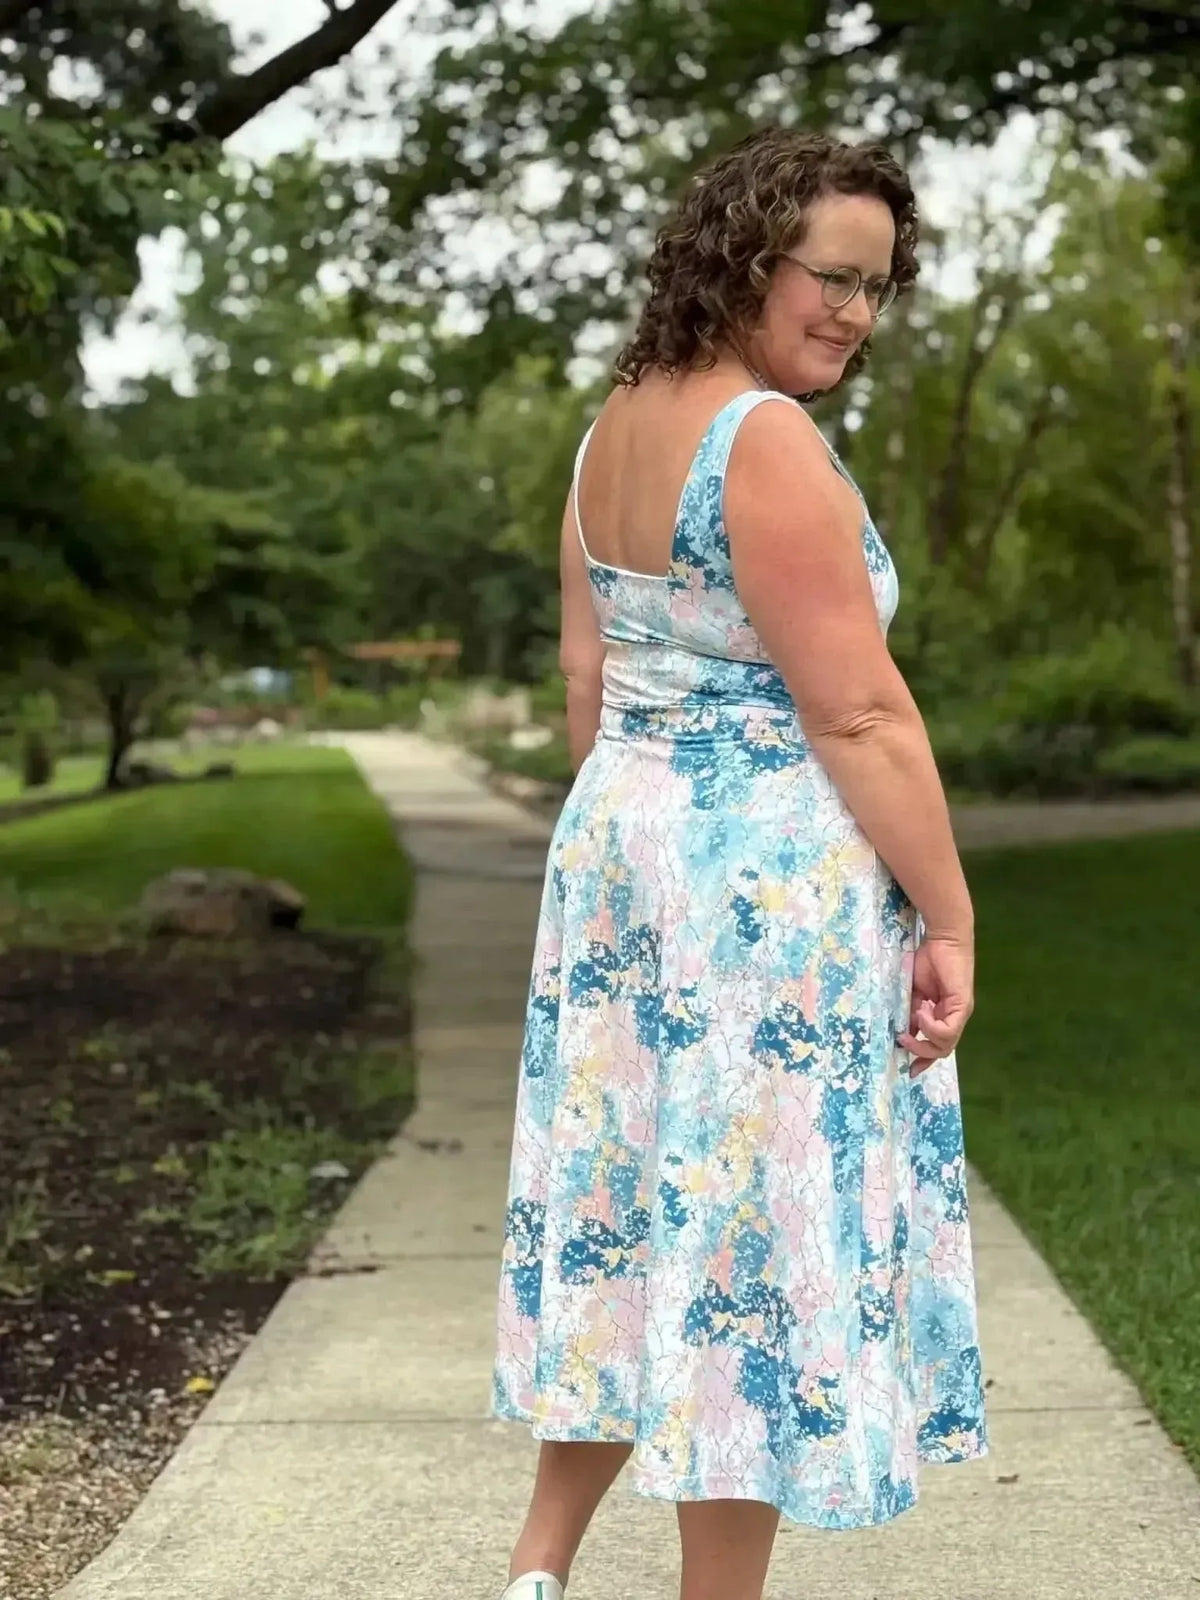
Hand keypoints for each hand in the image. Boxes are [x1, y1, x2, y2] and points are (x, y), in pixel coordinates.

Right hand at [897, 934, 973, 1076]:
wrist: (943, 938)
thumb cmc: (927, 959)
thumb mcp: (912, 992)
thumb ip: (910, 1012)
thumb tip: (902, 1032)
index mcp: (942, 1015)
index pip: (937, 1046)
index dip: (923, 1059)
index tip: (909, 1070)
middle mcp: (954, 1017)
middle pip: (942, 1050)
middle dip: (921, 1053)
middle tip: (903, 1042)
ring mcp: (960, 1013)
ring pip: (946, 1045)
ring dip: (924, 1039)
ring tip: (913, 1021)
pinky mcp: (963, 1006)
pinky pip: (949, 1030)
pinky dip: (932, 1026)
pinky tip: (922, 1011)